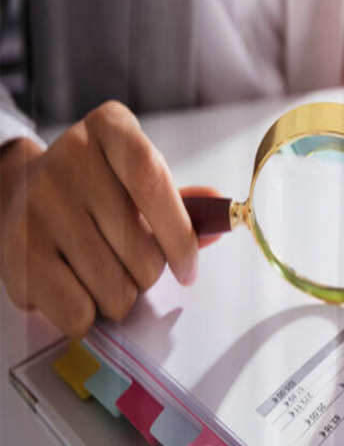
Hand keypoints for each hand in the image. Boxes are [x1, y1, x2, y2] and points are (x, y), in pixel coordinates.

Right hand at [0, 101, 199, 338]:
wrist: (14, 189)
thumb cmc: (92, 188)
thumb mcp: (135, 179)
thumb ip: (180, 202)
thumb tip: (221, 219)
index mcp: (111, 130)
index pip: (153, 182)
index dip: (179, 235)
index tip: (189, 269)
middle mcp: (69, 159)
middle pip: (141, 250)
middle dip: (149, 273)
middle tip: (132, 263)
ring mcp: (38, 204)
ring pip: (114, 288)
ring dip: (121, 297)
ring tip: (102, 273)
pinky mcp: (18, 251)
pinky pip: (78, 311)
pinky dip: (87, 314)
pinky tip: (76, 286)